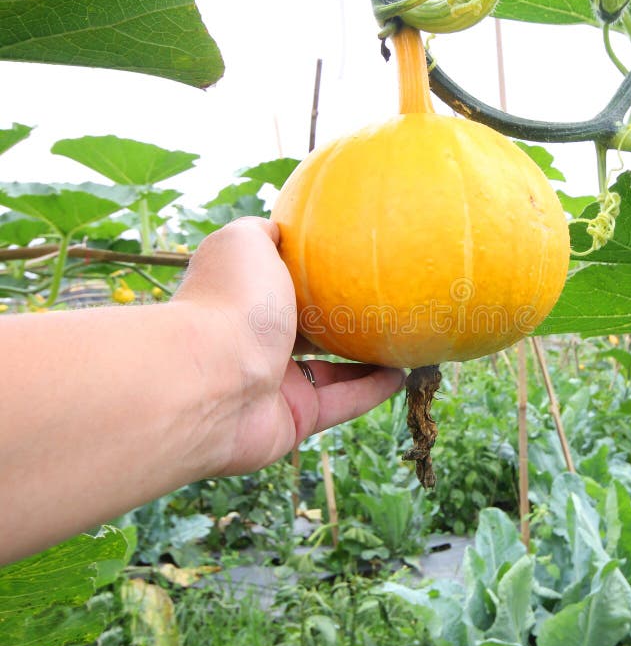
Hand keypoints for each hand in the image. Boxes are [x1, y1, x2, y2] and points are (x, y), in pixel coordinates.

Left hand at [172, 217, 405, 475]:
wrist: (213, 382)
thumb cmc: (232, 303)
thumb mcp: (245, 243)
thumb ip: (263, 231)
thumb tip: (280, 227)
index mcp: (245, 301)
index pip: (280, 287)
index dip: (311, 277)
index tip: (348, 264)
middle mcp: (257, 343)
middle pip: (308, 330)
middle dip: (341, 320)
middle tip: (383, 306)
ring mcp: (275, 383)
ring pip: (331, 370)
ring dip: (367, 358)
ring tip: (402, 341)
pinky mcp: (296, 418)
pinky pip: (343, 401)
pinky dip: (372, 390)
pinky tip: (402, 374)